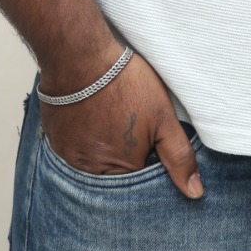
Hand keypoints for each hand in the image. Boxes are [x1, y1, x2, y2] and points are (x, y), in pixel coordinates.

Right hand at [38, 49, 203, 198]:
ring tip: (109, 121)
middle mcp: (94, 172)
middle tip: (125, 124)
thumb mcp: (163, 117)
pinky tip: (90, 120)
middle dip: (125, 156)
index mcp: (124, 170)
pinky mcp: (55, 142)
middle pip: (115, 174)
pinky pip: (73, 151)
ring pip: (93, 164)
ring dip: (102, 149)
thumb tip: (195, 193)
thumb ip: (179, 156)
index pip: (141, 180)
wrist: (80, 58)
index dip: (148, 157)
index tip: (147, 135)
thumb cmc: (125, 84)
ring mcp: (71, 159)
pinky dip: (83, 140)